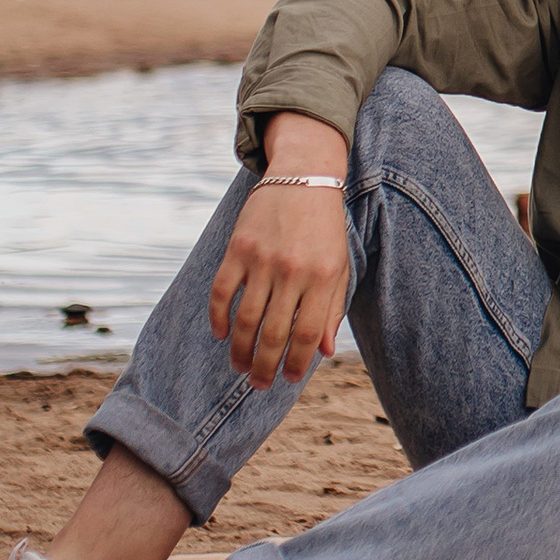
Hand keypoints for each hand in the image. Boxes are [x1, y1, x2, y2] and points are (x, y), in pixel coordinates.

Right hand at [209, 125, 351, 386]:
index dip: (298, 362)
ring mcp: (262, 260)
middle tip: (259, 384)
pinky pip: (222, 291)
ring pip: (246, 319)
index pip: (308, 334)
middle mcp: (292, 271)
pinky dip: (219, 317)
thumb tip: (324, 352)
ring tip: (240, 367)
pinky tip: (222, 334)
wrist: (304, 175)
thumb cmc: (325, 227)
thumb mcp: (340, 265)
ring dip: (241, 350)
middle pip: (274, 333)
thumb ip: (332, 308)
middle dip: (265, 366)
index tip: (289, 379)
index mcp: (323, 277)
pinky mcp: (238, 248)